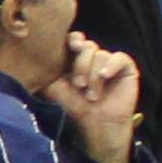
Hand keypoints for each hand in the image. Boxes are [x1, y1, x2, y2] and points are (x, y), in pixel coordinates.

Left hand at [55, 40, 145, 162]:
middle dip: (81, 66)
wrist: (97, 123)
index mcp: (76, 59)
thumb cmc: (76, 106)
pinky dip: (111, 66)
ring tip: (92, 95)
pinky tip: (105, 76)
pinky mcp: (126, 68)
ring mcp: (110, 61)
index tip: (73, 47)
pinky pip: (120, 57)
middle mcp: (93, 57)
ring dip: (94, 77)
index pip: (75, 39)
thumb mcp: (55, 88)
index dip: (74, 40)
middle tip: (79, 85)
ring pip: (101, 55)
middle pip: (87, 46)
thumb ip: (46, 71)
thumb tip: (35, 56)